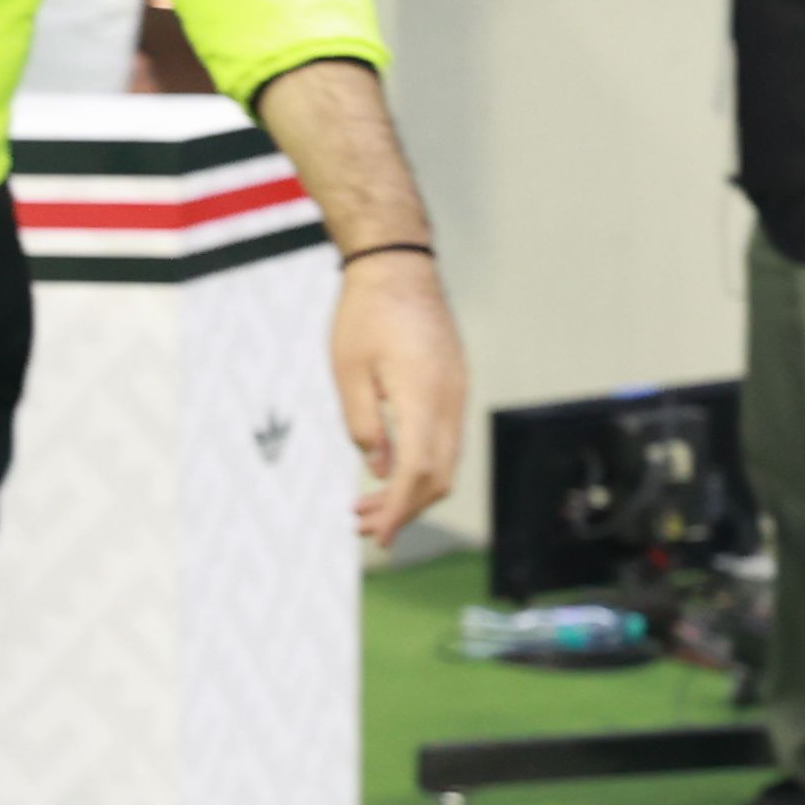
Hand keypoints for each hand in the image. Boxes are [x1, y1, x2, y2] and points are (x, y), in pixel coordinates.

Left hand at [329, 250, 466, 549]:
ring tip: (366, 506)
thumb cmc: (366, 315)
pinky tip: (389, 470)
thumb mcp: (349, 373)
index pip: (418, 471)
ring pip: (446, 461)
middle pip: (438, 475)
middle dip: (403, 510)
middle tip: (362, 528)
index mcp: (422, 396)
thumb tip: (379, 471)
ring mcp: (456, 392)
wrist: (400, 268)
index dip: (398, 510)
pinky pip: (445, 439)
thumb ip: (364, 426)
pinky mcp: (453, 386)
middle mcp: (449, 398)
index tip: (375, 536)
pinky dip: (421, 465)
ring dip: (411, 491)